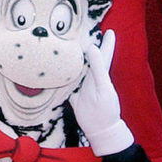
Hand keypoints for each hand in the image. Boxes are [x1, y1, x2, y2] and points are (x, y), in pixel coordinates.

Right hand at [70, 31, 133, 156]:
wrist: (100, 131)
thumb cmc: (106, 109)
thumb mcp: (102, 87)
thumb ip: (98, 67)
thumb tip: (91, 47)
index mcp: (100, 74)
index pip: (104, 54)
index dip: (106, 42)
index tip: (108, 30)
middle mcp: (91, 78)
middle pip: (89, 59)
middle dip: (87, 46)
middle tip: (82, 33)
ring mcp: (82, 86)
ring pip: (76, 69)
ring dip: (72, 59)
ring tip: (67, 47)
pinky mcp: (74, 95)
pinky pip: (65, 83)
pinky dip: (60, 77)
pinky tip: (52, 71)